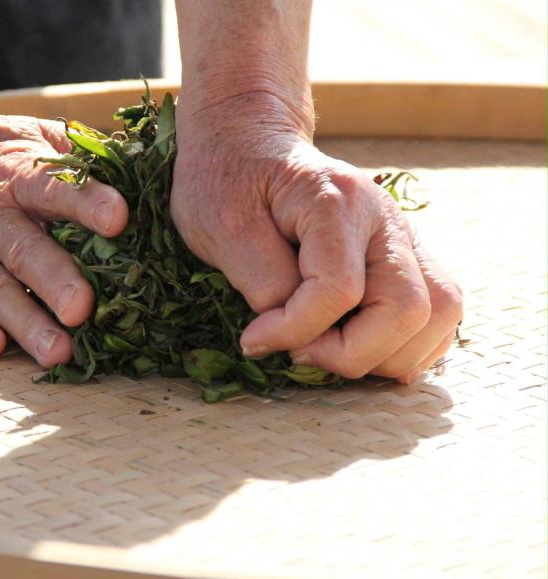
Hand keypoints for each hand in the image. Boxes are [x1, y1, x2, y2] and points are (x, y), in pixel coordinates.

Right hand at [0, 100, 127, 365]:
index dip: (87, 201)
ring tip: (58, 352)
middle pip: (23, 249)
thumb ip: (80, 154)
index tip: (119, 219)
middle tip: (85, 309)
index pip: (53, 186)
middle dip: (55, 279)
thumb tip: (148, 165)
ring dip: (23, 321)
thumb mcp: (25, 134)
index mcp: (17, 174)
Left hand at [171, 92, 462, 382]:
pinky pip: (438, 314)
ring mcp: (402, 237)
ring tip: (330, 355)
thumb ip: (259, 279)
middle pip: (408, 307)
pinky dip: (408, 346)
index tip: (253, 339)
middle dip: (350, 353)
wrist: (248, 143)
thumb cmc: (227, 180)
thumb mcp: (220, 226)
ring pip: (439, 313)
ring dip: (387, 355)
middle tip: (298, 354)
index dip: (295, 331)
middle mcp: (383, 218)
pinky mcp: (406, 257)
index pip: (338, 289)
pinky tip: (361, 351)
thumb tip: (294, 334)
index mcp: (335, 200)